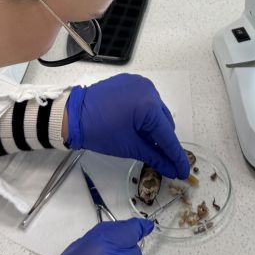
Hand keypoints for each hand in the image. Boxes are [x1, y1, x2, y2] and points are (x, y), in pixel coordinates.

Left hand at [66, 73, 189, 178]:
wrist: (72, 114)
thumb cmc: (98, 131)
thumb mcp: (129, 146)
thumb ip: (155, 157)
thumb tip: (171, 169)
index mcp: (148, 104)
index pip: (168, 135)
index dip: (176, 156)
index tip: (183, 171)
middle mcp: (148, 89)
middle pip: (164, 122)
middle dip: (164, 142)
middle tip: (163, 160)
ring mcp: (139, 84)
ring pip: (156, 112)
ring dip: (154, 128)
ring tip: (146, 143)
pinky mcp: (130, 83)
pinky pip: (146, 101)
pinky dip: (145, 116)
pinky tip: (138, 128)